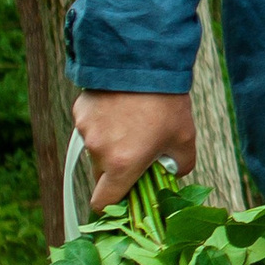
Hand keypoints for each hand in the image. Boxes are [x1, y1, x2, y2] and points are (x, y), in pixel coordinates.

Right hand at [73, 88, 196, 210]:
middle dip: (116, 171)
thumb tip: (172, 173)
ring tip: (133, 123)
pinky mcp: (80, 111)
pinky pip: (90, 127)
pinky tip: (121, 107)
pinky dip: (103, 124)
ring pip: (95, 149)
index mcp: (122, 165)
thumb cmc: (168, 102)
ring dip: (110, 144)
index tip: (126, 198)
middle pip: (100, 176)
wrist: (145, 59)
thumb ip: (180, 165)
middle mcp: (99, 151)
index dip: (114, 205)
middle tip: (137, 153)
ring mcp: (86, 130)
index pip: (104, 202)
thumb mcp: (184, 138)